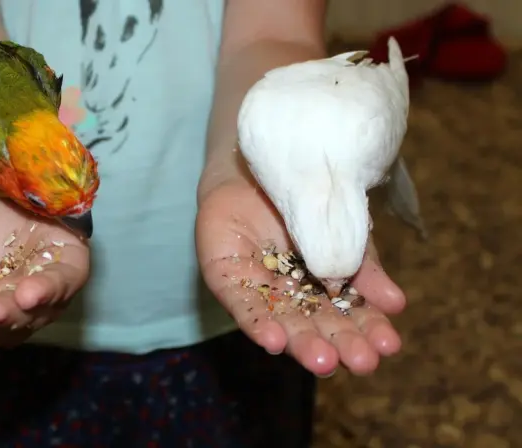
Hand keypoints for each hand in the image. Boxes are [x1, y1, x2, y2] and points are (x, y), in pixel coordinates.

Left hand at [196, 178, 405, 375]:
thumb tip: (396, 303)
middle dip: (338, 344)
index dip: (367, 330)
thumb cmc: (306, 202)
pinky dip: (256, 322)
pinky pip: (240, 303)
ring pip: (279, 321)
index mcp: (319, 290)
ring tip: (323, 361)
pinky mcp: (224, 277)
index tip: (389, 346)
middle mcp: (287, 297)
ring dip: (301, 342)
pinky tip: (274, 340)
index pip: (346, 315)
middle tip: (362, 362)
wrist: (260, 166)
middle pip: (313, 325)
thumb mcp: (344, 232)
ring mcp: (256, 288)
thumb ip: (364, 267)